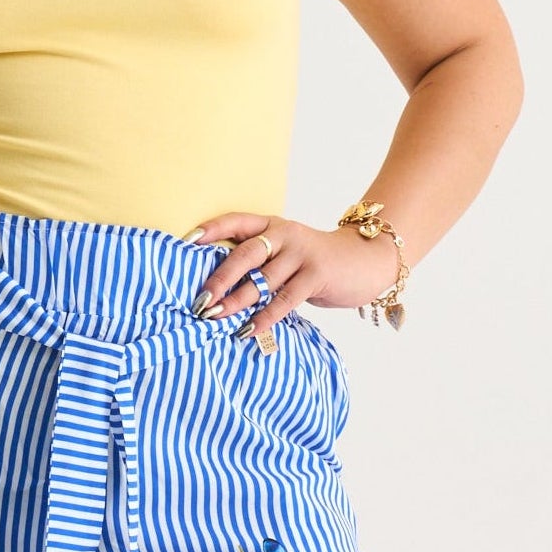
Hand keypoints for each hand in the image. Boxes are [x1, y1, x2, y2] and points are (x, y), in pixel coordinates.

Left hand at [187, 212, 401, 333]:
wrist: (365, 260)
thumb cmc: (316, 262)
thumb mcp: (286, 252)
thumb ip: (260, 262)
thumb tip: (218, 287)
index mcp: (272, 225)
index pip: (235, 222)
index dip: (210, 231)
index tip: (186, 244)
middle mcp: (285, 235)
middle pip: (244, 254)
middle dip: (219, 278)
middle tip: (199, 299)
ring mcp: (302, 254)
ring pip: (262, 280)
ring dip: (236, 301)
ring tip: (215, 317)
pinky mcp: (317, 275)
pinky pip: (285, 299)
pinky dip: (264, 316)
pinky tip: (248, 329)